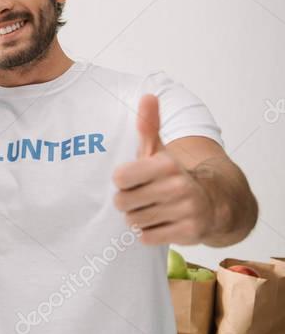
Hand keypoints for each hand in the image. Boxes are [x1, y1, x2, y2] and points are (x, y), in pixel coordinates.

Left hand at [113, 94, 212, 244]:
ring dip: (138, 217)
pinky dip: (149, 233)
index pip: (119, 178)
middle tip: (143, 197)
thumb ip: (148, 125)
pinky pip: (147, 237)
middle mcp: (178, 187)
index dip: (123, 181)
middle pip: (122, 202)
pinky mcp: (188, 233)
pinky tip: (162, 222)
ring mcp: (185, 211)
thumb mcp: (159, 150)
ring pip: (133, 221)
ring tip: (153, 209)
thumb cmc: (172, 175)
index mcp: (166, 164)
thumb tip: (147, 95)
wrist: (214, 202)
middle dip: (128, 201)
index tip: (134, 179)